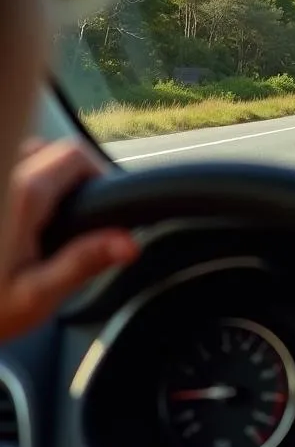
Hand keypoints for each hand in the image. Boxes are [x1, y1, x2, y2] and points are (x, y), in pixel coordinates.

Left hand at [0, 138, 137, 340]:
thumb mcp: (35, 296)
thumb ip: (83, 263)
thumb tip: (129, 244)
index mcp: (22, 197)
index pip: (75, 155)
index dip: (99, 172)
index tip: (103, 204)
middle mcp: (4, 178)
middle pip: (53, 150)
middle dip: (75, 176)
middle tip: (78, 219)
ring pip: (28, 155)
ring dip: (47, 176)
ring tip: (49, 219)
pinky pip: (11, 170)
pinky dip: (26, 183)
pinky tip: (21, 220)